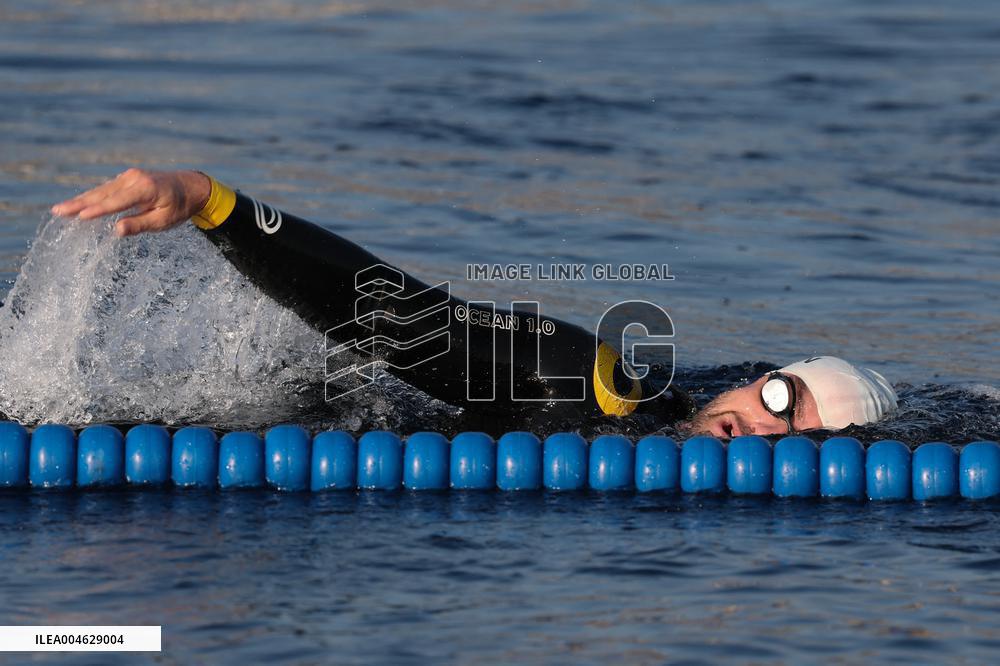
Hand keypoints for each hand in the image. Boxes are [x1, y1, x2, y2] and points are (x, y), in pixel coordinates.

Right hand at [51, 168, 211, 236]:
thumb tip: (117, 230)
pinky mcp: (127, 178)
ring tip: (61, 209)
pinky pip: (106, 189)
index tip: (78, 217)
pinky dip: (92, 197)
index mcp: (145, 188)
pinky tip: (78, 204)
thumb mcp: (164, 221)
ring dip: (81, 200)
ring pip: (101, 190)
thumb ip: (140, 225)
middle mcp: (134, 178)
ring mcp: (129, 176)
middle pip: (102, 194)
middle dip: (79, 203)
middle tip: (58, 211)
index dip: (96, 210)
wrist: (191, 187)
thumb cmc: (179, 207)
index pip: (116, 202)